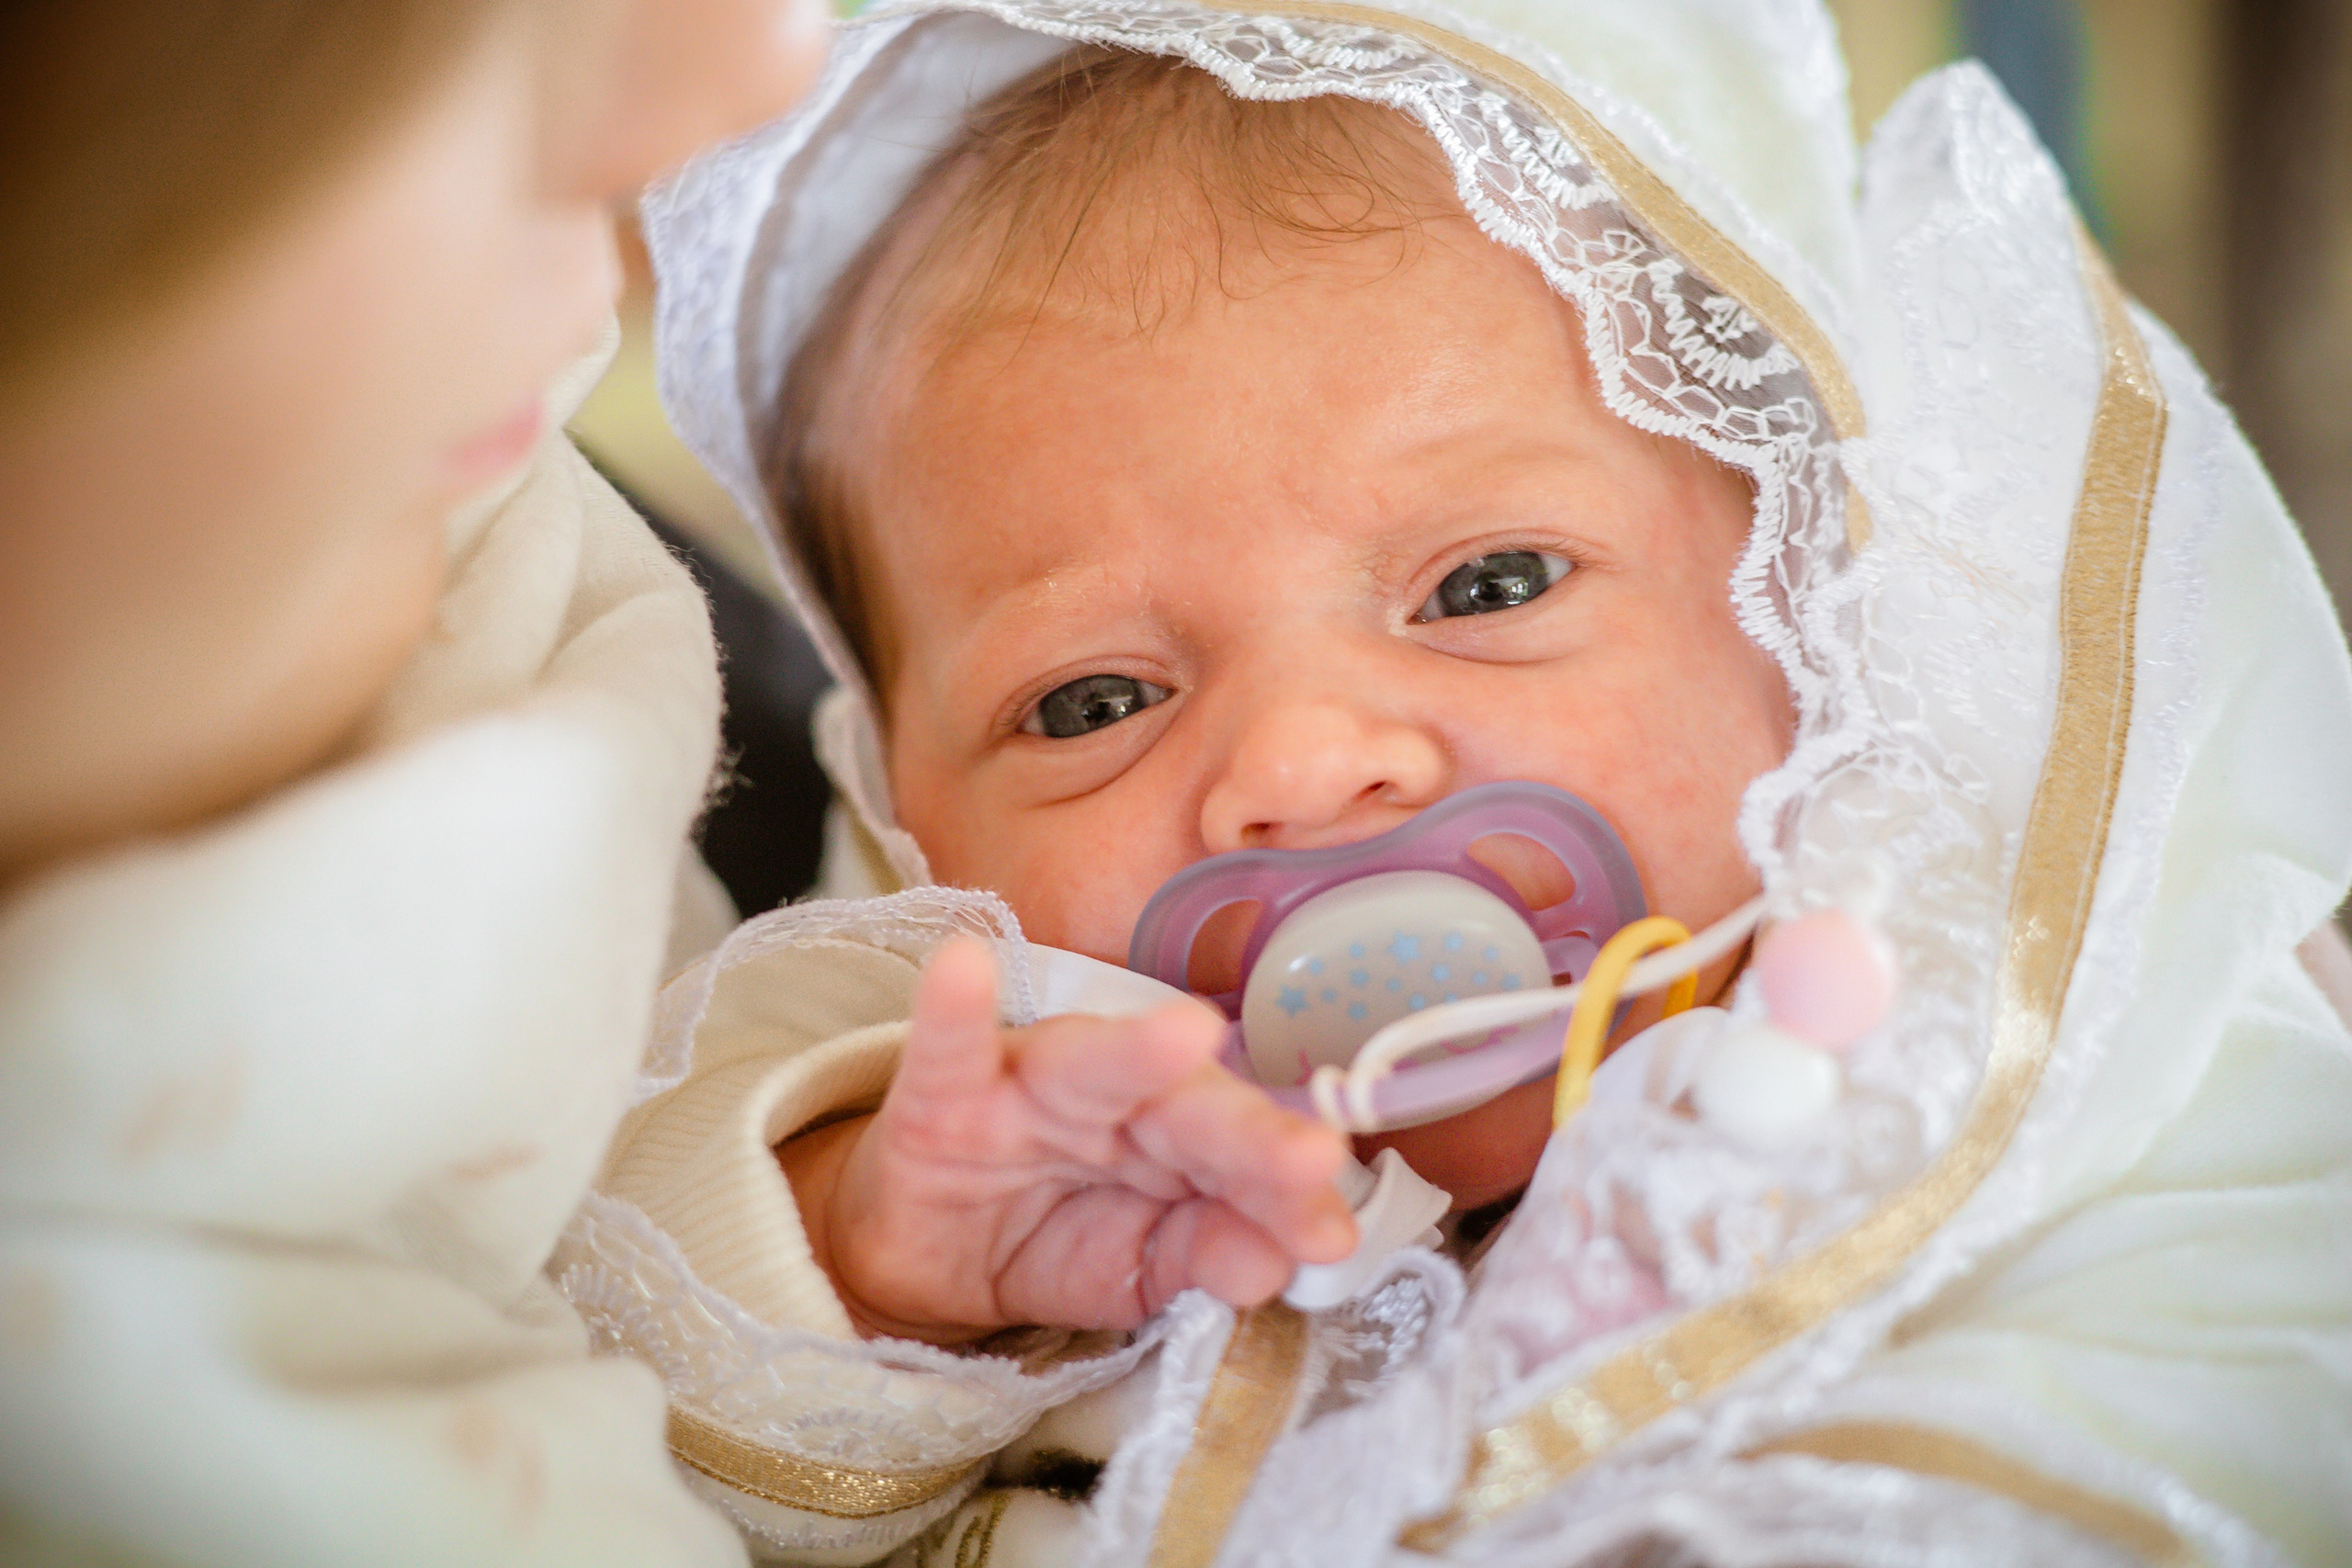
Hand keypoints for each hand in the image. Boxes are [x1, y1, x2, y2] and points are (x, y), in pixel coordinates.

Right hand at [778, 936, 1357, 1343]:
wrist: (927, 1253)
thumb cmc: (1050, 1235)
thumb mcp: (1137, 1267)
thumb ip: (1204, 1256)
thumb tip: (1274, 1267)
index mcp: (1178, 1138)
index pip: (1243, 1161)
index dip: (1287, 1194)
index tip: (1332, 1234)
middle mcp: (1117, 1096)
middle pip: (1189, 1108)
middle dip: (1247, 1133)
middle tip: (1310, 1153)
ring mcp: (1029, 1086)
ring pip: (1089, 1065)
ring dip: (1135, 1049)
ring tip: (1189, 1033)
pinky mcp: (942, 1091)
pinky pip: (949, 1045)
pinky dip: (954, 1007)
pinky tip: (964, 968)